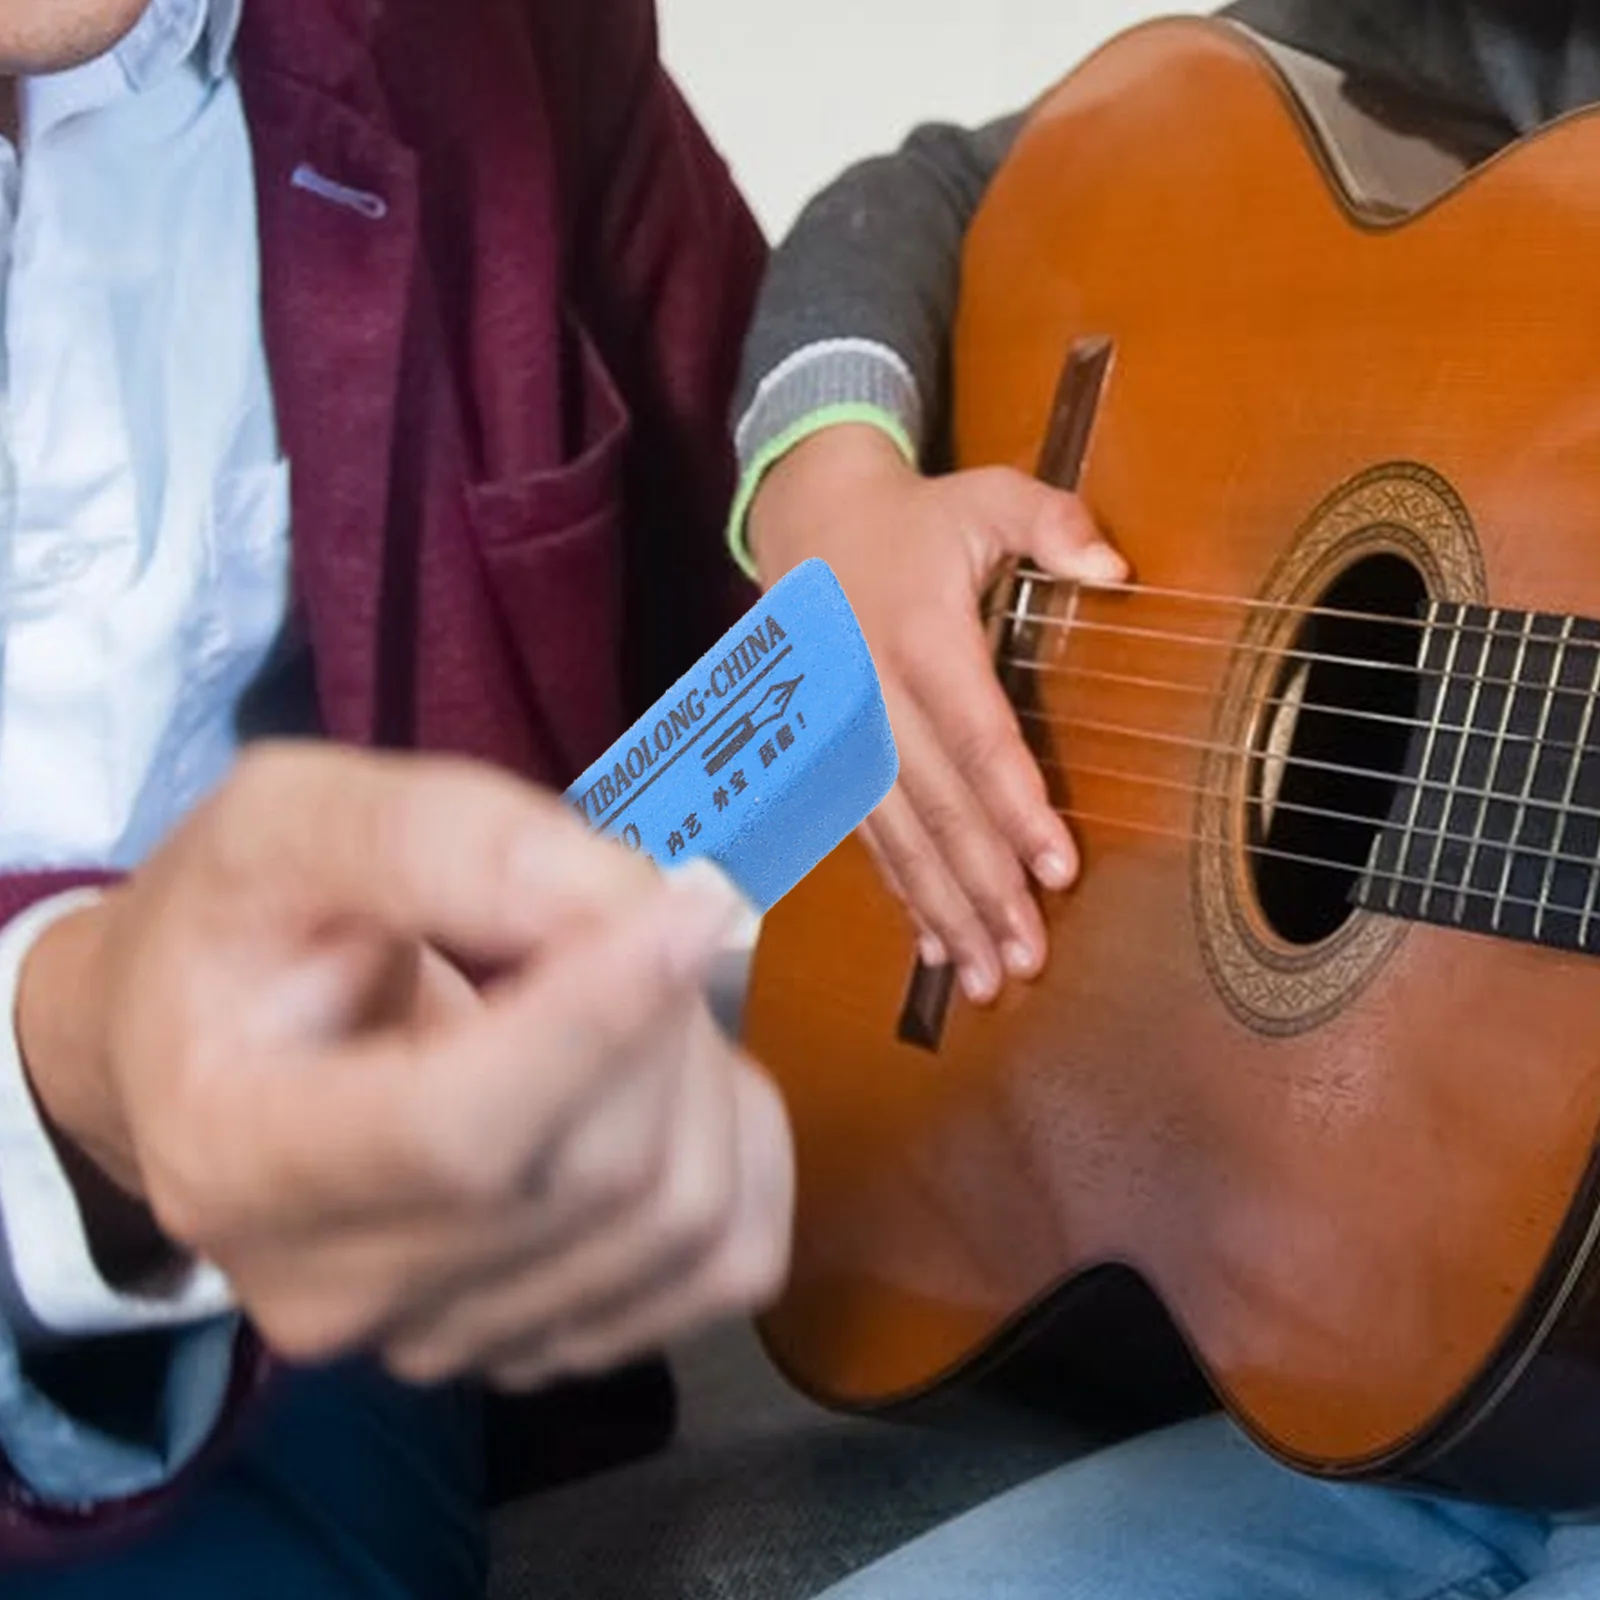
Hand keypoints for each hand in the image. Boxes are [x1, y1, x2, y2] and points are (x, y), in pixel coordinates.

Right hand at [18, 743, 792, 1391]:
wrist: (201, 1056)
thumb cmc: (236, 928)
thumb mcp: (290, 824)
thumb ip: (437, 843)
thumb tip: (624, 904)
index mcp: (240, 1158)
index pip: (459, 1133)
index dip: (597, 1019)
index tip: (685, 905)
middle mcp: (335, 1289)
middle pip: (601, 1171)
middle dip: (659, 1010)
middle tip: (617, 914)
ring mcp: (445, 1340)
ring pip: (683, 1218)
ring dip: (700, 1068)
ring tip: (621, 986)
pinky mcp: (545, 1347)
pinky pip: (729, 1260)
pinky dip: (741, 1146)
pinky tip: (664, 1077)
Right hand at [748, 425, 1127, 1004]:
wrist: (804, 522)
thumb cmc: (914, 519)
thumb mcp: (985, 495)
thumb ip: (1052, 522)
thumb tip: (1117, 570)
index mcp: (918, 635)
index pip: (975, 735)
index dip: (1016, 804)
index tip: (1059, 868)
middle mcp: (870, 695)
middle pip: (934, 806)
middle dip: (983, 887)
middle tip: (1026, 958)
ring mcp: (839, 732)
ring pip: (894, 837)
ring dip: (941, 910)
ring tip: (985, 976)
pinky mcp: (825, 755)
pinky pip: (863, 835)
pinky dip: (899, 892)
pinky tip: (932, 944)